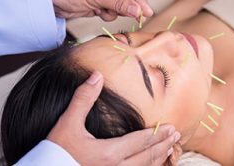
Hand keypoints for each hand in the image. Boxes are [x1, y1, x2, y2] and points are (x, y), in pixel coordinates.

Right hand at [47, 71, 179, 164]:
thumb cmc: (57, 151)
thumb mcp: (67, 123)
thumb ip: (83, 98)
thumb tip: (96, 76)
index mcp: (109, 152)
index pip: (140, 141)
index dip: (157, 134)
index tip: (171, 127)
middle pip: (146, 155)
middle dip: (163, 144)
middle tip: (176, 135)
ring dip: (159, 158)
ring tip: (170, 149)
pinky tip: (152, 164)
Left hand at [51, 0, 152, 20]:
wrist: (54, 2)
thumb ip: (119, 4)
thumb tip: (137, 11)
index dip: (139, 1)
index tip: (148, 12)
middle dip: (131, 7)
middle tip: (141, 17)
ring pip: (124, 5)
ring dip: (115, 11)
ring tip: (102, 10)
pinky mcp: (104, 3)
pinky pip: (115, 12)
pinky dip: (108, 15)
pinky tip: (97, 11)